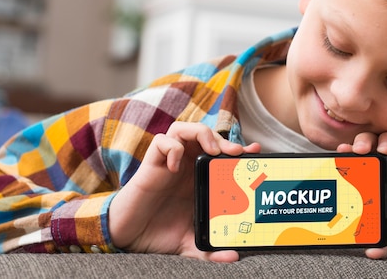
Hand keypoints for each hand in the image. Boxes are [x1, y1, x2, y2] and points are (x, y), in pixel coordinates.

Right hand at [108, 121, 259, 261]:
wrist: (130, 236)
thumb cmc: (159, 233)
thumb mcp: (190, 242)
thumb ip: (210, 250)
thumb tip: (234, 257)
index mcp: (199, 177)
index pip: (221, 153)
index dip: (238, 148)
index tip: (255, 152)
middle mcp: (185, 165)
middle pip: (206, 135)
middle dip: (223, 139)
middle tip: (236, 153)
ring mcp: (169, 161)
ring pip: (184, 129)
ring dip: (200, 133)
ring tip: (211, 150)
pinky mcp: (151, 163)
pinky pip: (161, 142)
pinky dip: (171, 148)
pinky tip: (175, 167)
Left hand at [337, 132, 386, 258]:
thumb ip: (381, 244)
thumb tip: (370, 254)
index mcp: (370, 180)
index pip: (356, 158)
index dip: (347, 152)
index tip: (338, 153)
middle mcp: (384, 169)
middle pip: (370, 143)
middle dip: (362, 141)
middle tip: (357, 149)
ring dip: (383, 141)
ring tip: (380, 150)